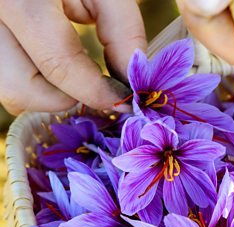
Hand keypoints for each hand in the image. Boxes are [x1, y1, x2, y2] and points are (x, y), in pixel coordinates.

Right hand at [0, 0, 146, 114]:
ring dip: (44, 91)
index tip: (120, 98)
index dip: (94, 90)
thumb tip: (128, 76)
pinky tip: (50, 58)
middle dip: (63, 97)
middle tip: (93, 86)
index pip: (58, 63)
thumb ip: (121, 28)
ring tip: (72, 70)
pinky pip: (3, 74)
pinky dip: (32, 76)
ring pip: (5, 87)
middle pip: (18, 87)